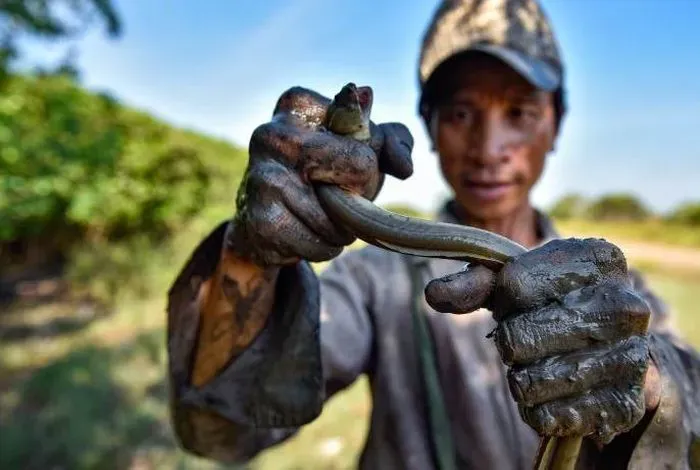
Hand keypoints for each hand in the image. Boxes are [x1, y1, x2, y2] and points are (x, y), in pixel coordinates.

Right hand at [227, 86, 413, 265]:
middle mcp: (274, 134)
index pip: (365, 147)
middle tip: (337, 196)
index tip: (345, 168)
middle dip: (358, 196)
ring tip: (319, 216)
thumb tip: (404, 167)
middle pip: (358, 173)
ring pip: (339, 219)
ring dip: (341, 228)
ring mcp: (262, 177)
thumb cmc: (324, 172)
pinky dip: (323, 248)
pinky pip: (319, 246)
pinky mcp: (260, 220)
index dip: (367, 168)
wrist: (268, 217)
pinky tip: (305, 232)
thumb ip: (395, 142)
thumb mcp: (365, 146)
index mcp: (299, 105)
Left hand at [425, 238, 653, 443]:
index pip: (513, 285)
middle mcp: (626, 306)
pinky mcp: (625, 404)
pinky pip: (549, 417)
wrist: (613, 349)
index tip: (517, 299)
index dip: (503, 298)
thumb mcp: (517, 284)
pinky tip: (553, 395)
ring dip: (520, 380)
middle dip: (508, 343)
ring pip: (531, 382)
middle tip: (523, 341)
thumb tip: (433, 294)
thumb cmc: (555, 304)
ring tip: (538, 368)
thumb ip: (474, 284)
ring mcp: (632, 357)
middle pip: (518, 339)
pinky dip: (537, 411)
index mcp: (599, 259)